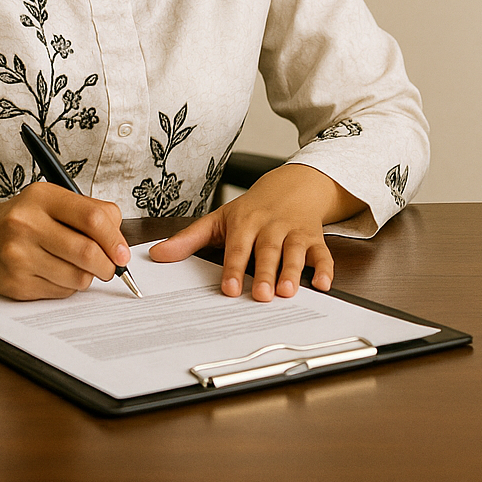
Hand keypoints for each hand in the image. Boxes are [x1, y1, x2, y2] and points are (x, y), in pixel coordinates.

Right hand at [0, 182, 129, 300]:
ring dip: (87, 277)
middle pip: (87, 252)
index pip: (92, 218)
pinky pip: (60, 292)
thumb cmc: (20, 218)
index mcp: (41, 197)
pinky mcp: (15, 284)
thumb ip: (87, 212)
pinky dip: (67, 287)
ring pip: (77, 278)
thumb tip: (119, 242)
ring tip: (78, 267)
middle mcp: (27, 224)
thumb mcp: (48, 200)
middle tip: (110, 267)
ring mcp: (19, 256)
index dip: (115, 239)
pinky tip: (55, 273)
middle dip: (107, 265)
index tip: (123, 252)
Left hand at [149, 164, 364, 301]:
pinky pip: (322, 253)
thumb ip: (188, 239)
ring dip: (293, 272)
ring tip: (288, 292)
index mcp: (244, 223)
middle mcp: (269, 226)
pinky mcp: (315, 238)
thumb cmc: (251, 209)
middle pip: (268, 251)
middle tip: (262, 296)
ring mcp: (294, 232)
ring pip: (295, 252)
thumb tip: (156, 255)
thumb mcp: (218, 220)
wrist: (291, 185)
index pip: (237, 247)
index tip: (230, 289)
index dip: (234, 268)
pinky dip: (325, 268)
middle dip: (265, 272)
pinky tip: (323, 284)